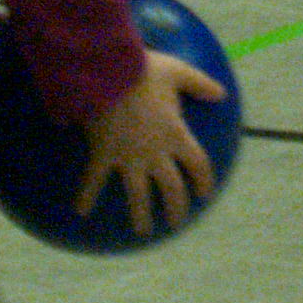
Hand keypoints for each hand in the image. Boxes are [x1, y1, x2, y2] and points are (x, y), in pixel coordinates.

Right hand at [75, 47, 223, 237]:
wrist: (105, 72)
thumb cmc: (143, 70)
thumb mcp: (178, 71)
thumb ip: (201, 84)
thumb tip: (222, 94)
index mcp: (176, 135)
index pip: (198, 165)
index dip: (203, 182)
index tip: (204, 195)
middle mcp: (156, 153)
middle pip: (172, 189)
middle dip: (176, 209)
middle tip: (175, 223)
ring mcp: (129, 157)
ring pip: (138, 194)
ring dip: (140, 215)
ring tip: (142, 232)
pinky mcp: (103, 154)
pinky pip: (94, 179)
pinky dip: (86, 195)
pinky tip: (80, 211)